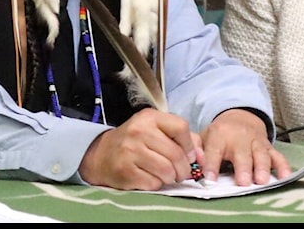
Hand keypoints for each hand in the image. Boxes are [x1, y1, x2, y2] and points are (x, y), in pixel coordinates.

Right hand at [78, 108, 202, 190]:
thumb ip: (183, 138)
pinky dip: (157, 184)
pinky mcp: (125, 171)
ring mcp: (130, 151)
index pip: (180, 127)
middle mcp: (139, 131)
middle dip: (184, 169)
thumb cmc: (135, 142)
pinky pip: (152, 183)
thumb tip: (202, 156)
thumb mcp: (156, 130)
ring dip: (172, 178)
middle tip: (182, 173)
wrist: (101, 154)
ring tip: (168, 176)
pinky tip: (152, 179)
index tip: (189, 156)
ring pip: (166, 170)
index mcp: (149, 117)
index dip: (190, 146)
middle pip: (175, 153)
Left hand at [199, 108, 291, 185]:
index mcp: (220, 135)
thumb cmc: (221, 133)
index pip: (214, 150)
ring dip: (262, 167)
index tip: (210, 179)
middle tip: (243, 182)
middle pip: (242, 153)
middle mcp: (240, 137)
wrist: (241, 116)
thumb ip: (196, 146)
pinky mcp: (269, 147)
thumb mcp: (205, 135)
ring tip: (261, 180)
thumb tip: (194, 159)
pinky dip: (282, 166)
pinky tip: (284, 176)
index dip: (212, 164)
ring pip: (261, 154)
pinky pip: (277, 155)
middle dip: (243, 168)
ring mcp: (256, 142)